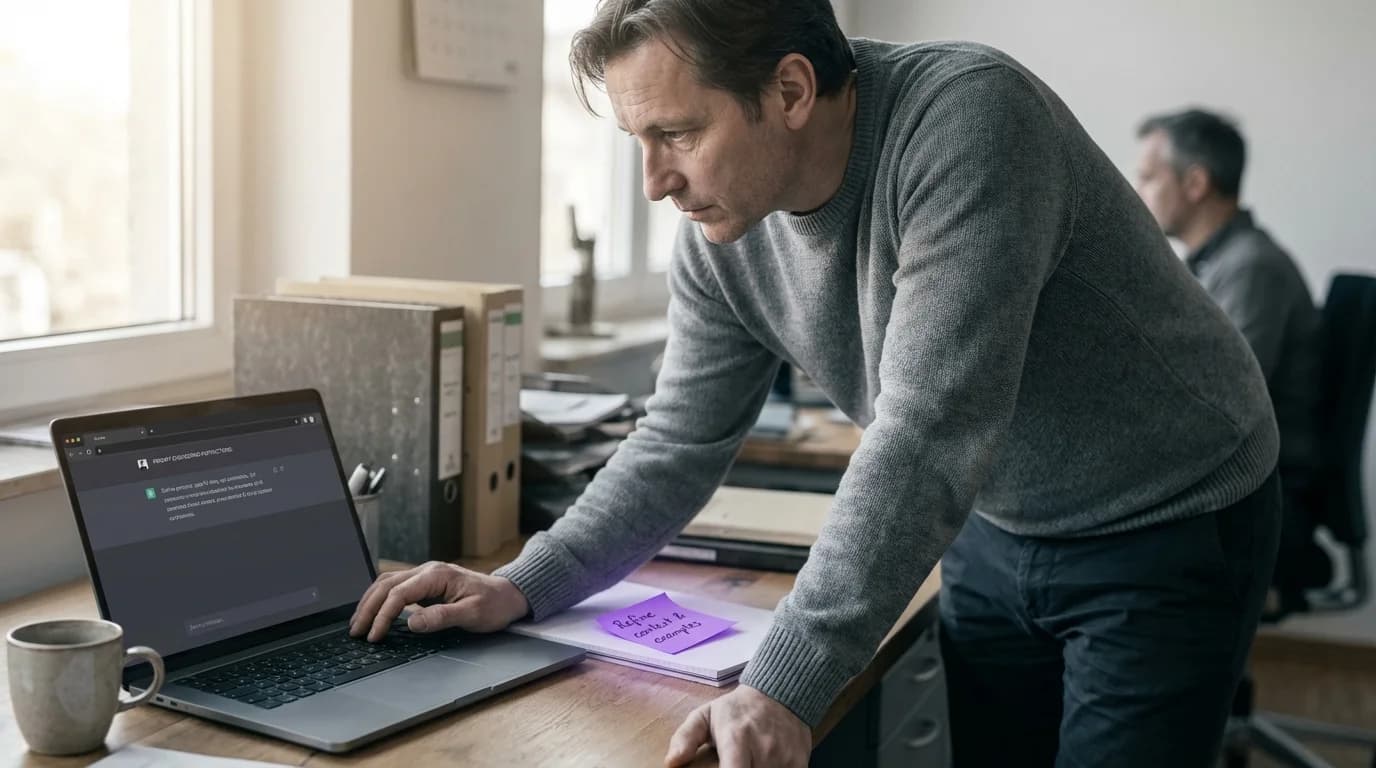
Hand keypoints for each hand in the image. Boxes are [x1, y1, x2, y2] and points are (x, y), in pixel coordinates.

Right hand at [348, 561, 529, 641]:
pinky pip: (396, 587)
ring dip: (370, 602)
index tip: (374, 637)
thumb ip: (441, 617)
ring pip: (387, 583)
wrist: (509, 594)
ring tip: (358, 623)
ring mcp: (426, 576)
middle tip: (355, 632)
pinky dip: (380, 599)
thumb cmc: (494, 604)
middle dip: (367, 608)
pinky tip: (374, 612)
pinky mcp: (426, 584)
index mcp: (436, 575)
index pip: (399, 594)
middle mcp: (427, 571)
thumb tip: (410, 622)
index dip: (382, 616)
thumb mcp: (472, 614)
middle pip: (386, 585)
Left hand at [665, 685, 810, 767]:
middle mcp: (763, 750)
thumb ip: (685, 738)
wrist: (781, 692)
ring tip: (749, 763)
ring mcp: (784, 757)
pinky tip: (766, 766)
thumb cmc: (737, 709)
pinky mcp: (800, 762)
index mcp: (736, 739)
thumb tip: (671, 762)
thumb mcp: (705, 715)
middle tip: (736, 764)